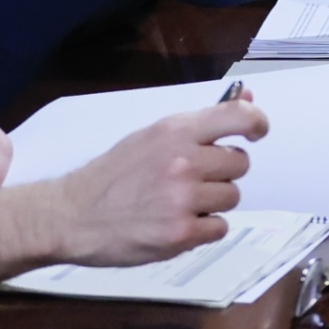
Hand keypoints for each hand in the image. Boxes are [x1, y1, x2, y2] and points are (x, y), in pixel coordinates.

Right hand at [0, 97, 264, 285]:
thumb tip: (247, 95)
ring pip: (231, 197)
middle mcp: (183, 161)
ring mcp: (183, 199)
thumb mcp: (151, 137)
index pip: (238, 115)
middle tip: (192, 180)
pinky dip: (203, 230)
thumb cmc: (112, 175)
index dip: (257, 123)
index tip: (257, 133)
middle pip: (240, 164)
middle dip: (221, 173)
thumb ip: (199, 123)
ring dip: (212, 203)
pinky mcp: (180, 233)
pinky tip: (176, 223)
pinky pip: (219, 228)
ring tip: (178, 203)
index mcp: (175, 131)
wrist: (71, 215)